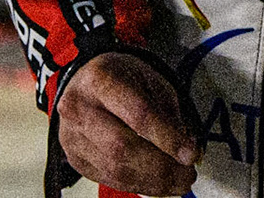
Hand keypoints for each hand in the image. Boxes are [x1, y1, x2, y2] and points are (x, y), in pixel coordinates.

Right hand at [56, 51, 198, 196]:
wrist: (84, 81)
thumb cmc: (121, 78)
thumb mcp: (151, 80)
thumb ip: (169, 113)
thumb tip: (188, 149)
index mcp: (102, 80)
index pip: (138, 114)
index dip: (167, 138)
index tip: (190, 154)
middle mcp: (79, 110)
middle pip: (122, 148)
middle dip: (161, 167)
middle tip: (188, 174)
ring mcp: (73, 137)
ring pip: (114, 169)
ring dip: (152, 182)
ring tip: (178, 182)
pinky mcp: (75, 158)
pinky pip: (108, 178)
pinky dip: (137, 185)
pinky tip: (157, 184)